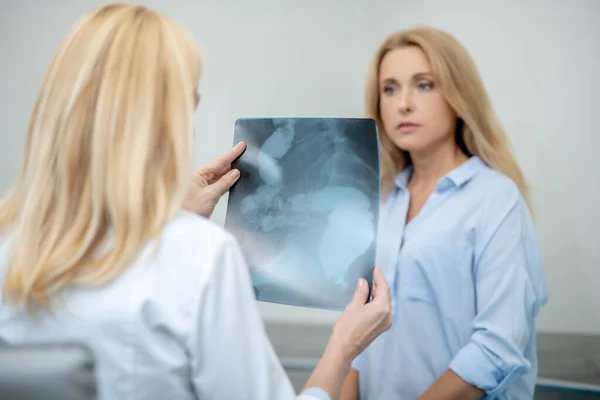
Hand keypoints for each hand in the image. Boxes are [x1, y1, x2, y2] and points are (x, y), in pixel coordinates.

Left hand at [182, 141, 245, 217]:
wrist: (186, 224)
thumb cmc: (193, 208)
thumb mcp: (210, 195)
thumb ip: (224, 183)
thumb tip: (236, 172)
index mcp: (200, 173)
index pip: (219, 161)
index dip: (232, 153)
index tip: (242, 145)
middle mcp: (202, 176)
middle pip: (220, 166)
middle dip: (233, 159)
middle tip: (246, 152)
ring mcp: (205, 184)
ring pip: (221, 174)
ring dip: (232, 170)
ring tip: (244, 163)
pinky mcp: (208, 192)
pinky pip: (221, 183)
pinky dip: (229, 180)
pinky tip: (236, 177)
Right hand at [302, 266, 391, 398]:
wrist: (344, 349)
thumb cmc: (346, 328)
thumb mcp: (353, 306)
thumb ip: (361, 292)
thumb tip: (364, 282)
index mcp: (382, 309)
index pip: (383, 288)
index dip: (379, 276)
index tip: (375, 268)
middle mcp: (388, 316)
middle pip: (385, 295)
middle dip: (379, 284)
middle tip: (371, 274)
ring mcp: (385, 323)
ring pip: (384, 303)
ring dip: (377, 293)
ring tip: (369, 284)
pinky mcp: (381, 327)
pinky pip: (382, 310)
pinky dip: (376, 302)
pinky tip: (369, 298)